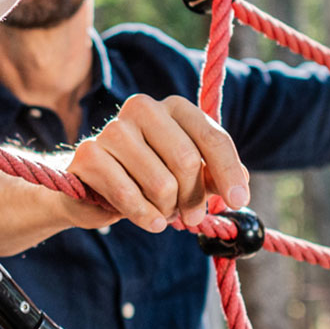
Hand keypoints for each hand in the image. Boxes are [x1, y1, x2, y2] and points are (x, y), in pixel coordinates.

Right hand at [65, 94, 248, 233]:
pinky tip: (150, 220)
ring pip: (161, 183)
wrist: (92, 185)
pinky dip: (145, 216)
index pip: (211, 137)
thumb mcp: (185, 175)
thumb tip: (240, 183)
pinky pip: (129, 196)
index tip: (239, 201)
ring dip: (166, 209)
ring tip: (160, 210)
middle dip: (193, 198)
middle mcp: (142, 108)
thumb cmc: (146, 177)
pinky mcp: (89, 154)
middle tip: (190, 217)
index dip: (229, 172)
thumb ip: (211, 176)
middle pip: (187, 161)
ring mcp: (112, 129)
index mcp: (173, 107)